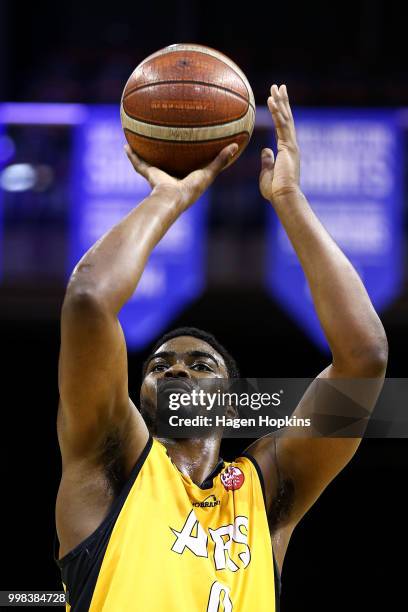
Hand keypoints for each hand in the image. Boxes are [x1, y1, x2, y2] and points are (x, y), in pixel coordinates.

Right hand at [125, 143, 237, 209]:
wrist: (173, 198)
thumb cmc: (192, 189)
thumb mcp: (209, 172)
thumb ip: (220, 160)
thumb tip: (236, 145)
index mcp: (183, 178)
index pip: (185, 166)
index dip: (186, 157)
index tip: (186, 148)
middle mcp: (169, 177)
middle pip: (165, 163)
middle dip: (163, 154)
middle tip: (162, 142)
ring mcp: (157, 176)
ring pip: (148, 162)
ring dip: (143, 153)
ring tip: (137, 141)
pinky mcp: (149, 175)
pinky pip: (138, 163)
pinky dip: (132, 155)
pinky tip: (126, 145)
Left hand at [259, 84, 300, 202]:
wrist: (284, 196)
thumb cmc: (275, 190)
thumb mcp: (268, 173)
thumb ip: (267, 160)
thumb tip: (265, 150)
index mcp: (287, 150)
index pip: (283, 127)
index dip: (281, 113)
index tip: (277, 100)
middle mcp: (291, 145)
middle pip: (287, 118)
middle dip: (283, 101)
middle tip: (279, 86)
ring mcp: (291, 145)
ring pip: (285, 118)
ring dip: (281, 102)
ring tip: (276, 87)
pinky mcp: (288, 147)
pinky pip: (281, 126)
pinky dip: (277, 112)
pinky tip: (273, 101)